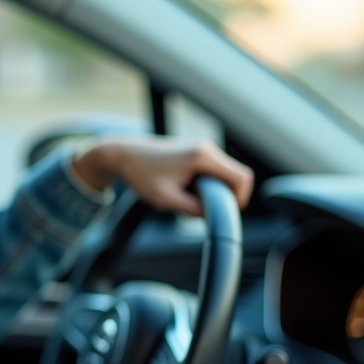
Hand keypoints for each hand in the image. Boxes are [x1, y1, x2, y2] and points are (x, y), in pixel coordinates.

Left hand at [70, 136, 253, 215]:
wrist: (122, 155)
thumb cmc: (140, 173)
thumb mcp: (166, 199)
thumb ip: (193, 209)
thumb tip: (212, 215)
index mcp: (202, 156)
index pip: (241, 177)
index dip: (240, 198)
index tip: (225, 212)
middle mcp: (205, 148)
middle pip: (235, 176)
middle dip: (225, 195)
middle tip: (204, 209)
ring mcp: (201, 148)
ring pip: (224, 173)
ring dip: (214, 190)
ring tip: (190, 199)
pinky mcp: (194, 152)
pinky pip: (212, 170)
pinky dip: (206, 183)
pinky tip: (186, 191)